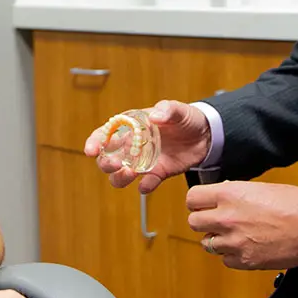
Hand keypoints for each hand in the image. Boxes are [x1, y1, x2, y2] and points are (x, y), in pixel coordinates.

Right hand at [84, 99, 211, 193]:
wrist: (206, 135)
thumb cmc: (186, 118)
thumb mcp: (179, 110)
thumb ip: (168, 110)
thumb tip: (156, 116)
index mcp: (132, 126)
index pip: (105, 133)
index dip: (94, 141)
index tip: (91, 150)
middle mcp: (133, 145)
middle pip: (107, 158)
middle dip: (106, 163)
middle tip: (116, 164)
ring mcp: (144, 161)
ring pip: (120, 175)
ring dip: (120, 178)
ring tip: (131, 174)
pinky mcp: (158, 173)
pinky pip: (146, 184)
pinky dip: (145, 186)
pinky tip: (148, 184)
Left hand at [187, 180, 297, 269]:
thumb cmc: (294, 203)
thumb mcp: (260, 187)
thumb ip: (235, 192)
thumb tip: (222, 195)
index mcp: (229, 195)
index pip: (192, 199)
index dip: (198, 201)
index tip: (203, 203)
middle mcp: (226, 218)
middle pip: (194, 222)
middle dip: (204, 220)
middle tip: (216, 219)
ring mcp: (234, 242)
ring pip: (207, 244)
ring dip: (217, 239)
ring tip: (234, 234)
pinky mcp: (245, 261)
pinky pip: (225, 260)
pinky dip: (231, 255)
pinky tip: (245, 247)